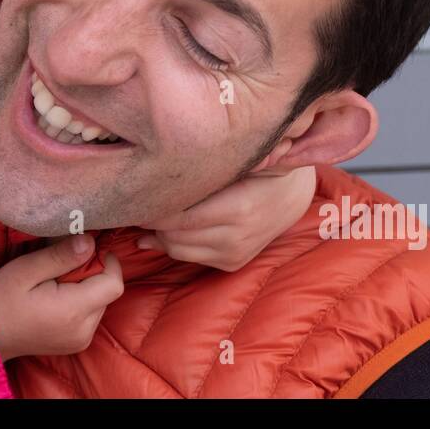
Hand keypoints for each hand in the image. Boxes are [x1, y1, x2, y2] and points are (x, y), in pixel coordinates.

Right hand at [0, 234, 123, 361]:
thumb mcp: (26, 269)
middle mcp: (83, 330)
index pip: (114, 284)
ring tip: (55, 283)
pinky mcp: (76, 344)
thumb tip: (90, 242)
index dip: (107, 262)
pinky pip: (90, 316)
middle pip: (108, 293)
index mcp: (73, 312)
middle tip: (61, 266)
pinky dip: (80, 302)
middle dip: (92, 273)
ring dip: (86, 288)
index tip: (86, 250)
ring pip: (100, 303)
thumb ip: (60, 256)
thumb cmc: (1, 299)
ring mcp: (80, 340)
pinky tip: (56, 298)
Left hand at [136, 165, 316, 271]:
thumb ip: (195, 177)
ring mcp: (235, 254)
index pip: (179, 216)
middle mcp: (237, 236)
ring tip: (151, 215)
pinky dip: (176, 242)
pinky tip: (169, 228)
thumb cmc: (257, 169)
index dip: (152, 209)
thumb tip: (153, 195)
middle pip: (174, 236)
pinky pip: (190, 256)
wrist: (292, 195)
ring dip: (160, 235)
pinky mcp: (233, 263)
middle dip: (152, 222)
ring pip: (178, 250)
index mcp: (238, 208)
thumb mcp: (232, 165)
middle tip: (139, 204)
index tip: (137, 195)